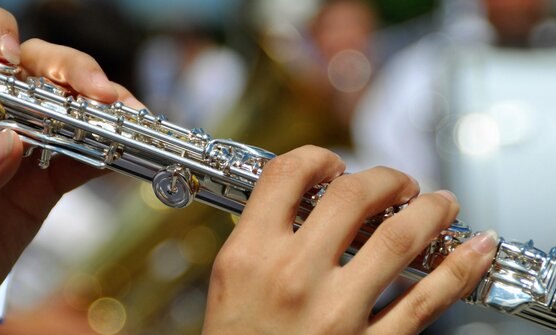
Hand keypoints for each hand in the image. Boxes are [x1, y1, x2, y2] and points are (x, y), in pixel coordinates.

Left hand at [0, 6, 142, 308]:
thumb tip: (13, 143)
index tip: (8, 54)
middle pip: (33, 70)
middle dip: (69, 70)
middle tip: (96, 90)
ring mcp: (21, 149)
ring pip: (68, 112)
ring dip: (102, 112)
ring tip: (126, 116)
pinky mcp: (43, 183)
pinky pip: (80, 162)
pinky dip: (106, 156)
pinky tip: (123, 152)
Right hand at [203, 145, 496, 334]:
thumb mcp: (230, 280)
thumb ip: (261, 236)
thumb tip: (302, 199)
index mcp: (250, 256)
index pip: (288, 176)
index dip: (317, 158)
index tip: (332, 165)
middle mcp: (293, 277)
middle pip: (352, 197)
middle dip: (385, 178)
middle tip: (397, 183)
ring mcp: (335, 313)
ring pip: (399, 239)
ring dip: (430, 211)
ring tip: (440, 203)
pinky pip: (423, 302)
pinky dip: (458, 269)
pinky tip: (475, 250)